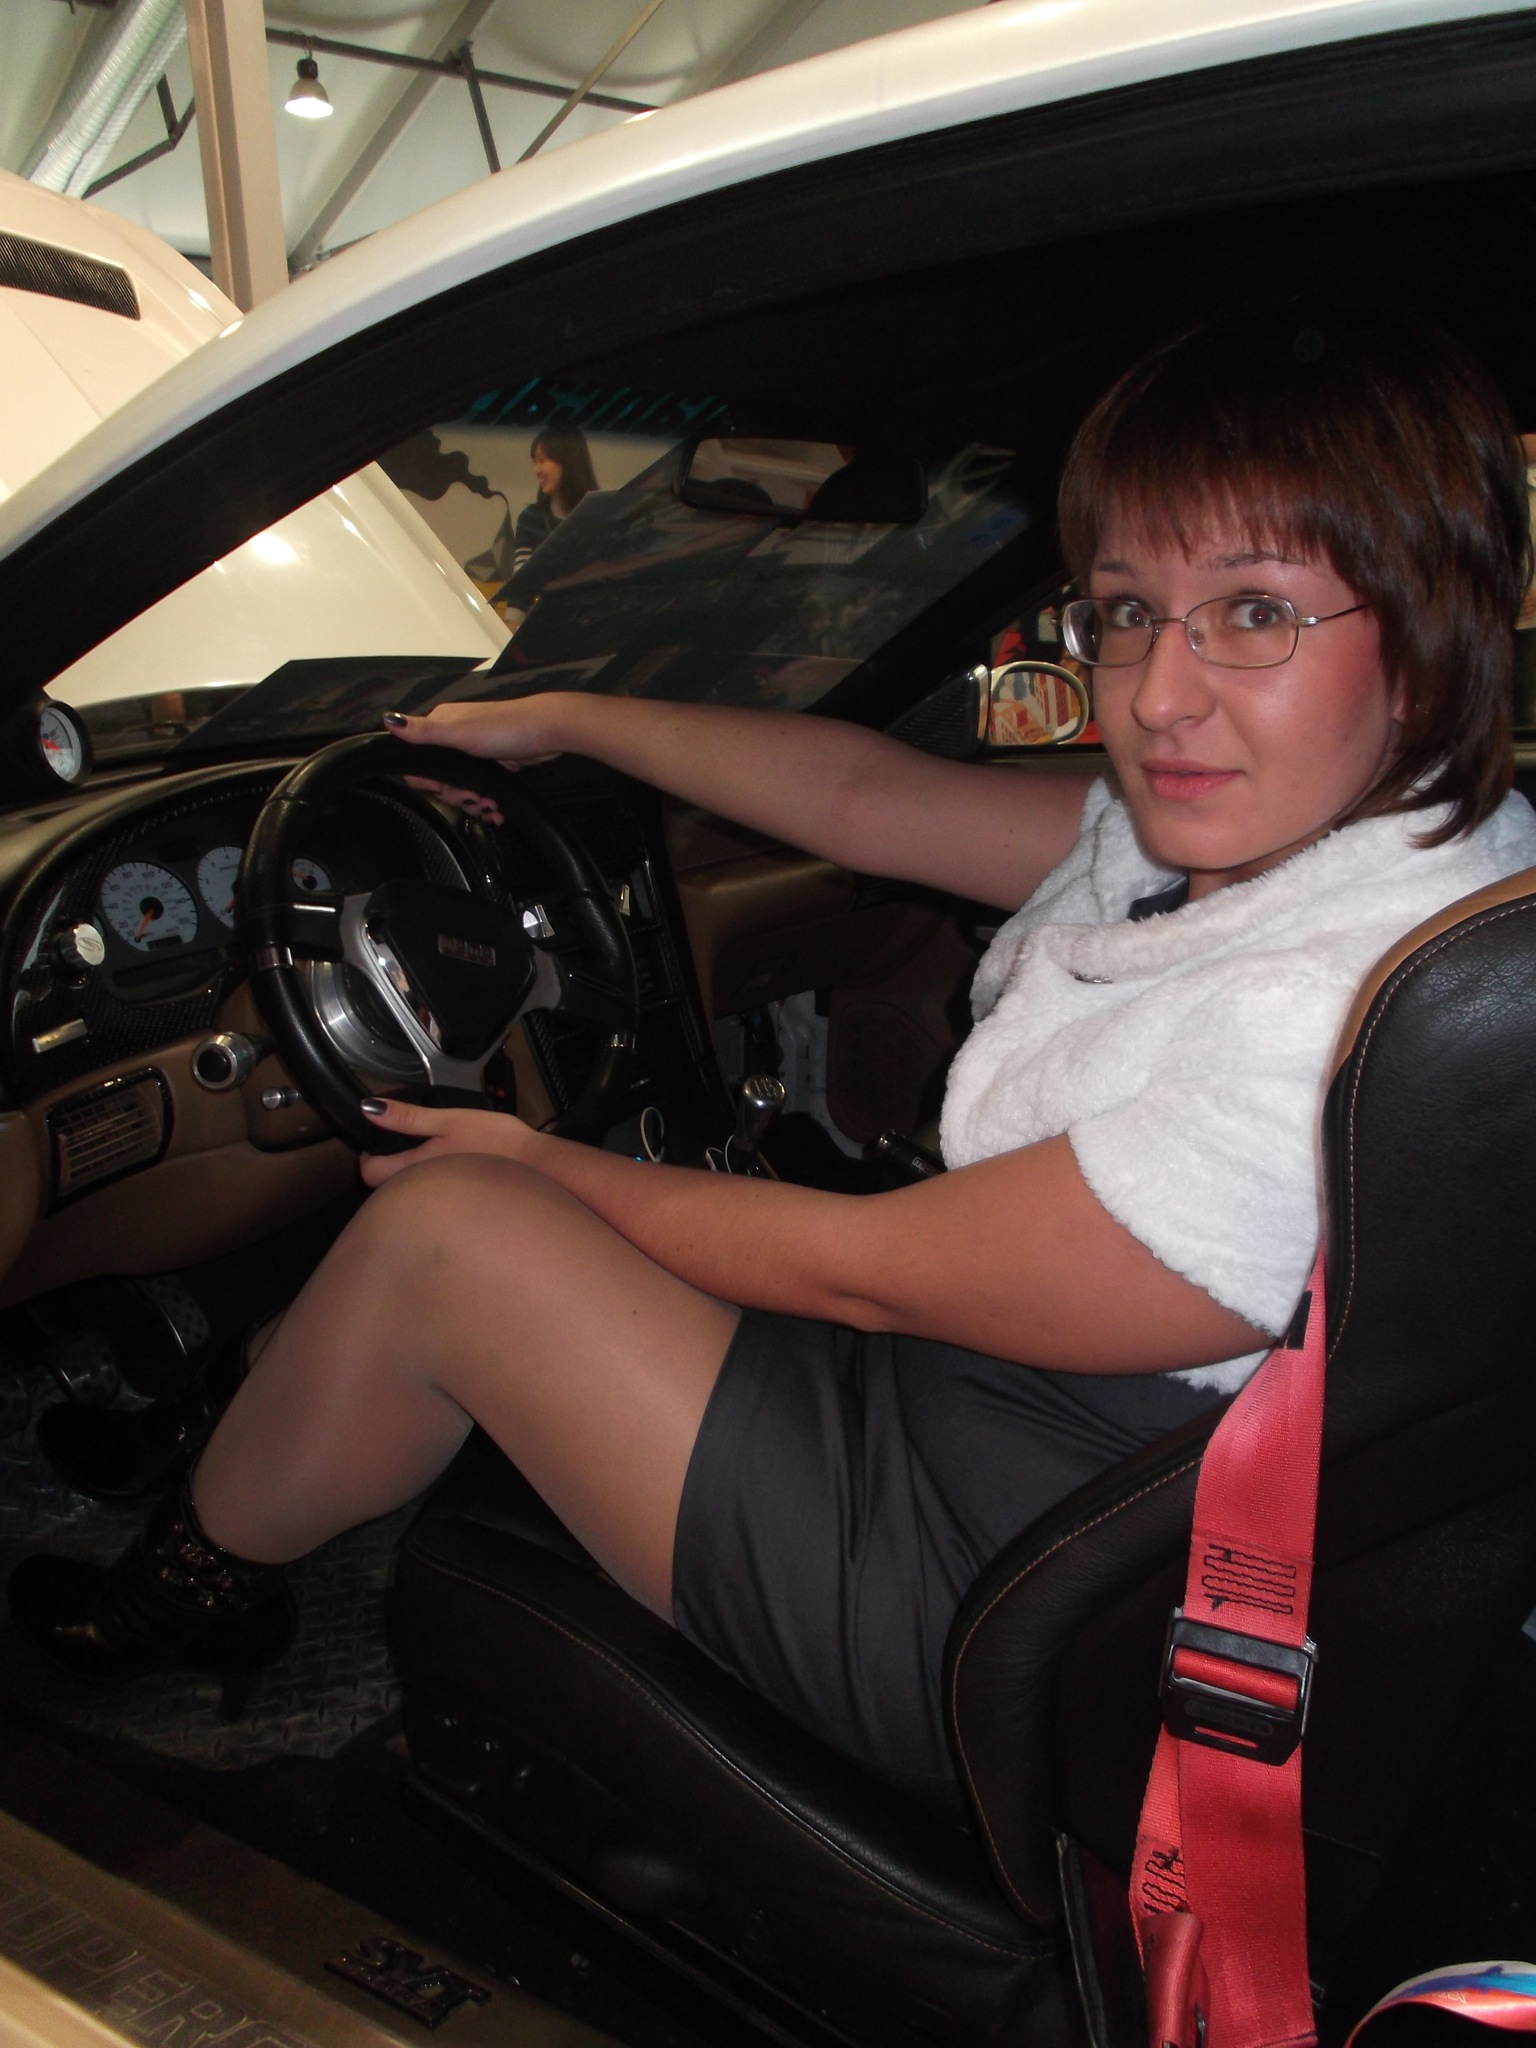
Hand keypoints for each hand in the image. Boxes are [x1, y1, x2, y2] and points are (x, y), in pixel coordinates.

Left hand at [358, 1098, 542, 1187]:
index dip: (367, 1156)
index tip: (374, 1144)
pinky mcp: (461, 1203)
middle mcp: (424, 1190)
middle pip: (388, 1186)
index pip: (370, 1173)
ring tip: (428, 1156)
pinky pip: (436, 1197)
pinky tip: (453, 1170)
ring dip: (412, 1177)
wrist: (538, 1166)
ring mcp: (443, 1201)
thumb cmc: (495, 1140)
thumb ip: (408, 1117)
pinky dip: (435, 1185)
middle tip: (400, 1147)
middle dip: (388, 1167)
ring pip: (413, 1192)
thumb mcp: (448, 1120)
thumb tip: (370, 1110)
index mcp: (415, 1168)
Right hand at [384, 697, 578, 826]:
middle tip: (473, 799)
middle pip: (440, 780)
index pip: (419, 762)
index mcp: (442, 725)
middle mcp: (455, 737)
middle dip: (456, 795)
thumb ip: (424, 732)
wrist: (551, 731)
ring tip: (489, 806)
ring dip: (473, 803)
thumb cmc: (508, 727)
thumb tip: (388, 720)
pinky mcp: (492, 764)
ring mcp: (474, 752)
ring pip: (461, 787)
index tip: (445, 788)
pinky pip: (480, 789)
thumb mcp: (460, 733)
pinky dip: (486, 802)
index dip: (430, 782)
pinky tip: (495, 809)